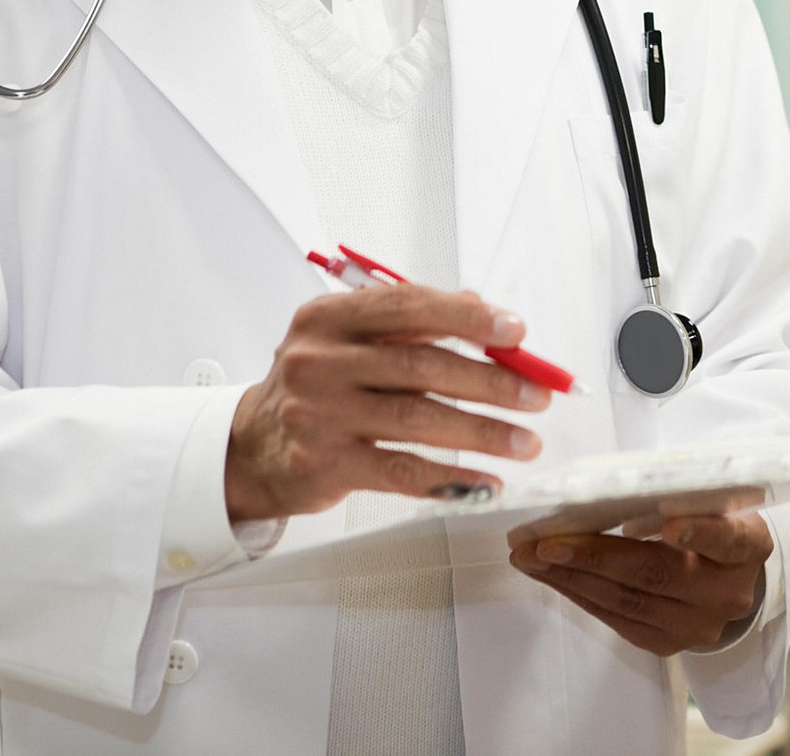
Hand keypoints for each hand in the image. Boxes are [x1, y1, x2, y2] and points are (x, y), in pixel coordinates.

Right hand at [226, 285, 550, 522]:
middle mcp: (319, 363)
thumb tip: (484, 311)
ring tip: (525, 442)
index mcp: (329, 318)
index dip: (467, 319)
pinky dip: (451, 478)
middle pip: (422, 367)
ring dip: (483, 433)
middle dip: (491, 382)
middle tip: (536, 395)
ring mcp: (320, 416)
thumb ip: (412, 322)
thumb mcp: (350, 338)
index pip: (408, 306)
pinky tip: (487, 482)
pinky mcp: (326, 465)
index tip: (515, 333)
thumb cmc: (318, 384)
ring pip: (419, 421)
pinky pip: (402, 471)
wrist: (253, 446)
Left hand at [507, 512, 772, 655]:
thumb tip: (606, 486)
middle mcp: (728, 591)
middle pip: (658, 573)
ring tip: (529, 555)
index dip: (699, 532)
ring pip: (628, 600)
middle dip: (593, 555)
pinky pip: (615, 619)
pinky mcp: (667, 643)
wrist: (729, 581)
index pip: (727, 538)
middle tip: (544, 541)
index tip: (670, 524)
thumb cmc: (710, 522)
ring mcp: (698, 624)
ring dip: (571, 576)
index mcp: (748, 545)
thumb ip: (678, 493)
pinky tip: (550, 574)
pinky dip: (578, 593)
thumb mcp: (711, 500)